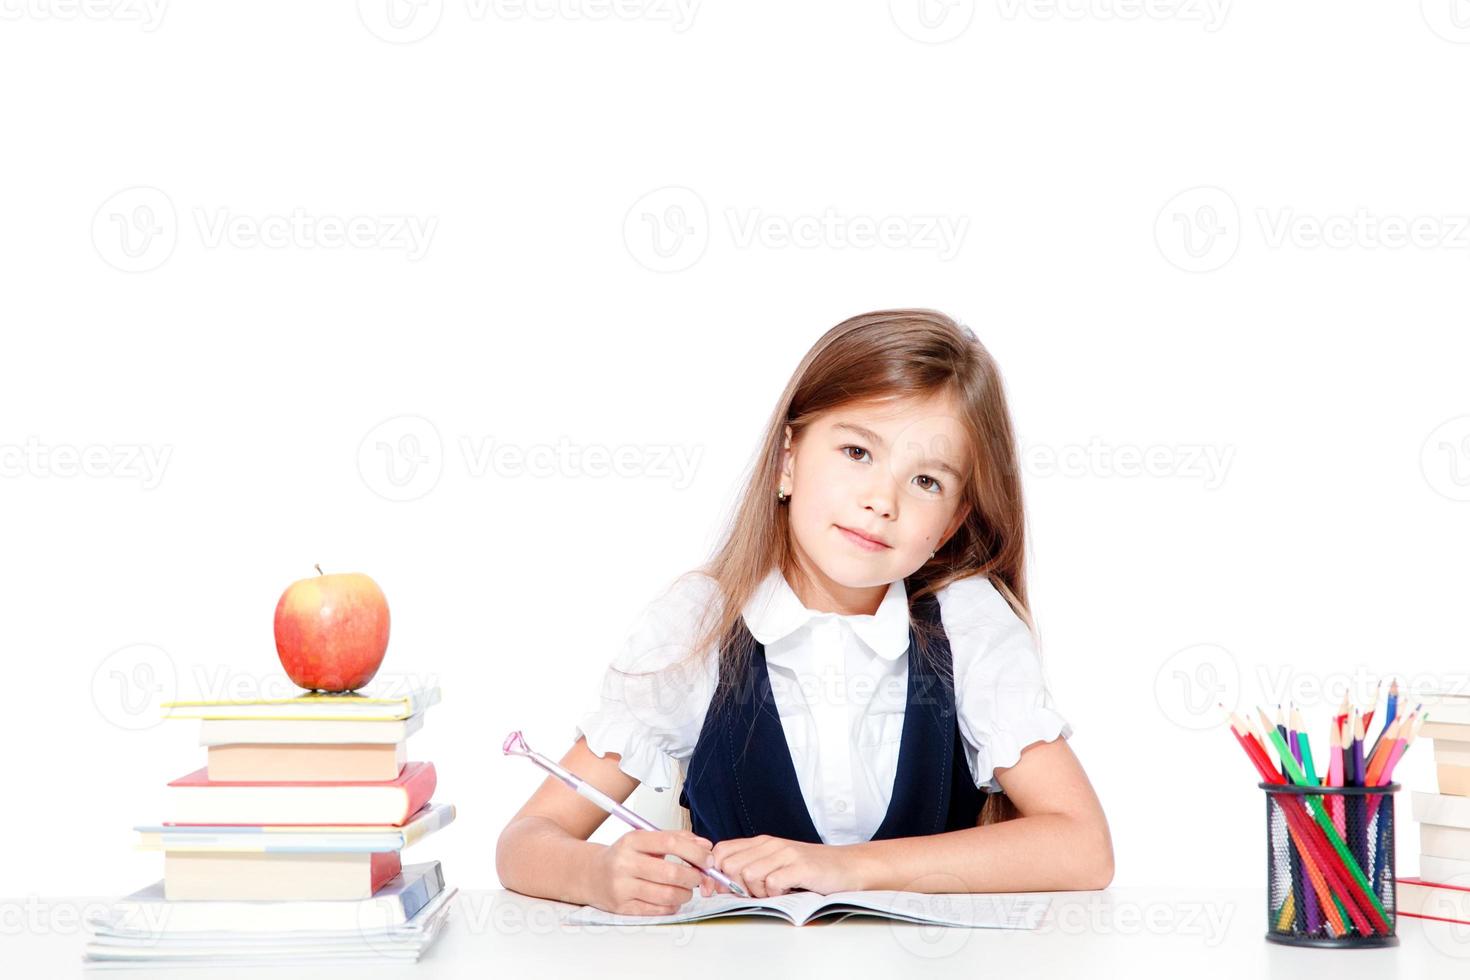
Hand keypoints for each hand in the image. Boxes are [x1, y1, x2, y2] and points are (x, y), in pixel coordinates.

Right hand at [587, 829, 715, 915]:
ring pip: (666, 894)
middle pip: (671, 872)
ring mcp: (622, 887)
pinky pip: (656, 910)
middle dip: (693, 877)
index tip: (707, 859)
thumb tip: (704, 845)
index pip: (671, 843)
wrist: (591, 874)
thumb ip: (676, 838)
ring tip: (686, 889)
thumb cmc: (623, 856)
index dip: (695, 852)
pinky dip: (672, 906)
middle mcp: (625, 863)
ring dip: (685, 894)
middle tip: (699, 877)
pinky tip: (672, 899)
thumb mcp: (645, 839)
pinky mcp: (622, 907)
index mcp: (632, 840)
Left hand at [704, 835, 866, 897]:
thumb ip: (751, 868)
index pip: (721, 851)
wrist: (847, 866)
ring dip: (758, 892)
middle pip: (730, 865)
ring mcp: (785, 854)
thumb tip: (719, 885)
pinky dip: (775, 894)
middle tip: (755, 894)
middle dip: (736, 886)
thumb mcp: (776, 864)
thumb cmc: (811, 870)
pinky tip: (787, 891)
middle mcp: (770, 844)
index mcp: (761, 843)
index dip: (714, 873)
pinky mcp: (800, 867)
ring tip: (775, 892)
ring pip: (748, 875)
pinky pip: (772, 883)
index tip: (719, 890)